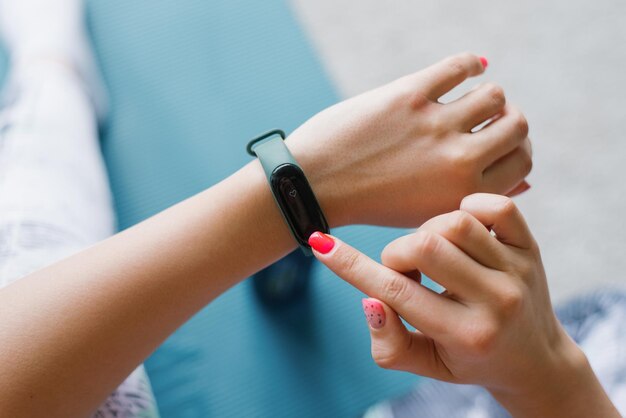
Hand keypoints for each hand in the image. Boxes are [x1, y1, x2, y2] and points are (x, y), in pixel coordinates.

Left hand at [287, 53, 531, 227]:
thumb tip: (524, 180)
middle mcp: (457, 159)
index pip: (522, 161)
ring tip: (472, 98)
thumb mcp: (428, 214)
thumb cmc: (371, 201)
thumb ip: (474, 199)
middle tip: (492, 118)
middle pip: (516, 124)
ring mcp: (434, 124)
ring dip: (488, 95)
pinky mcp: (408, 94)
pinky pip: (458, 66)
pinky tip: (468, 69)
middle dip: (509, 120)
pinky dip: (470, 64)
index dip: (518, 148)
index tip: (503, 141)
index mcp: (463, 194)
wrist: (314, 185)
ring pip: (493, 94)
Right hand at [309, 194, 619, 417]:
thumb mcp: (425, 365)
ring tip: (431, 251)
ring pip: (456, 222)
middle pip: (427, 246)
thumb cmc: (469, 360)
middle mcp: (497, 301)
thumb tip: (370, 300)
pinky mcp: (531, 249)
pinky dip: (471, 206)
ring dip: (429, 230)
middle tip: (403, 268)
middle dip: (398, 252)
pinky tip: (459, 225)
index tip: (321, 244)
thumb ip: (389, 342)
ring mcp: (518, 271)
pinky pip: (499, 208)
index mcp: (466, 334)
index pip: (397, 293)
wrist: (535, 360)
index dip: (351, 267)